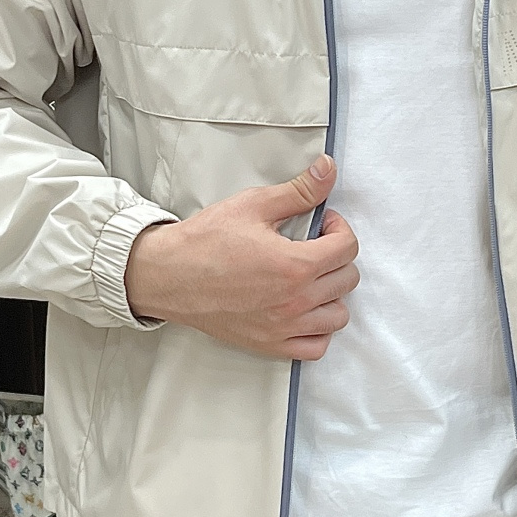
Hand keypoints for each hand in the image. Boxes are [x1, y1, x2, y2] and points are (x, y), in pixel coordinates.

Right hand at [125, 154, 358, 360]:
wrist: (169, 275)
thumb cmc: (205, 241)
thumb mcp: (254, 205)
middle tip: (314, 246)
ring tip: (311, 278)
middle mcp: (295, 301)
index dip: (339, 228)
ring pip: (338, 315)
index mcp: (295, 265)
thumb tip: (327, 170)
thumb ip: (299, 191)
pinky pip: (316, 347)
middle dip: (337, 256)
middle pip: (347, 279)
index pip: (347, 248)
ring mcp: (284, 328)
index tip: (323, 224)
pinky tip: (304, 310)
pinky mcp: (270, 345)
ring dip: (332, 293)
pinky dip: (318, 329)